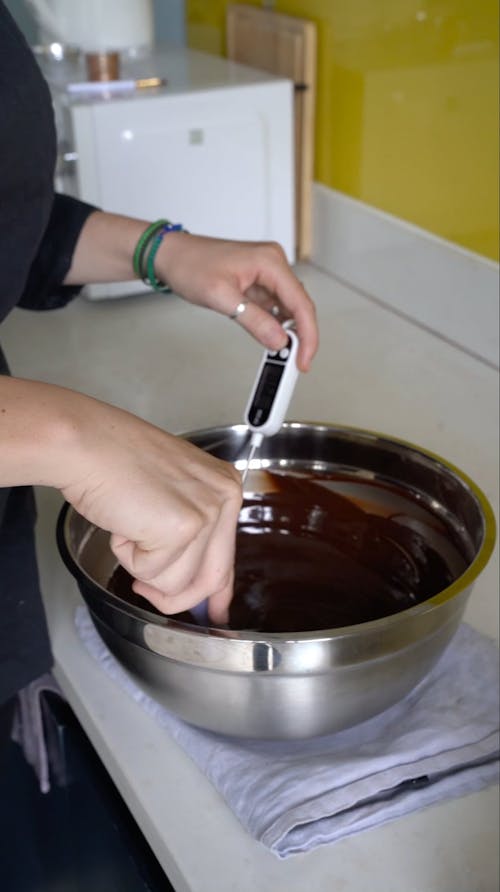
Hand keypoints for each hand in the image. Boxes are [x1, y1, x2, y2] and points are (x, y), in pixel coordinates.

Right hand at [58, 393, 241, 623]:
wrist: (87, 443)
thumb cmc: (115, 462)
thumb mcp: (168, 495)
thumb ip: (193, 536)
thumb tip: (206, 589)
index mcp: (225, 487)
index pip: (228, 557)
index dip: (216, 593)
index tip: (214, 613)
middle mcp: (225, 498)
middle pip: (211, 578)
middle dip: (174, 595)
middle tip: (143, 586)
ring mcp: (207, 512)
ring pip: (178, 582)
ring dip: (143, 566)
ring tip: (129, 525)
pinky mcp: (183, 527)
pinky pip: (153, 574)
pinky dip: (128, 558)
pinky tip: (124, 523)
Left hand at [155, 232, 317, 371]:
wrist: (170, 255)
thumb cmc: (190, 265)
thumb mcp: (221, 297)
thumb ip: (254, 320)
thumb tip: (278, 340)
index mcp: (270, 261)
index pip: (301, 303)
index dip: (307, 334)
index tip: (304, 358)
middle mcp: (273, 264)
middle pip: (299, 306)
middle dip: (300, 336)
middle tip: (295, 362)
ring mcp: (266, 273)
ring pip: (288, 308)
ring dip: (287, 332)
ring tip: (282, 355)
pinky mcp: (257, 282)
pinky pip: (274, 307)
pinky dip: (274, 325)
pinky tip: (271, 339)